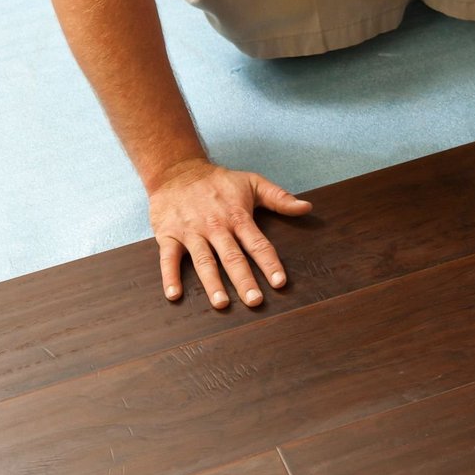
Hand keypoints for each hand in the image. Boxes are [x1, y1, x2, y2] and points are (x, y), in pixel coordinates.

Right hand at [148, 158, 312, 307]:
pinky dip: (169, 276)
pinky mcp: (168, 234)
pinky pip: (168, 257)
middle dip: (244, 280)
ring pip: (203, 260)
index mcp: (237, 216)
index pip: (258, 244)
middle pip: (232, 257)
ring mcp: (191, 231)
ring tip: (221, 304)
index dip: (270, 263)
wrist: (176, 170)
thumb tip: (307, 207)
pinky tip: (174, 295)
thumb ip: (279, 198)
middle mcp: (215, 226)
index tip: (280, 282)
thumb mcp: (252, 182)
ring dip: (212, 283)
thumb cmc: (219, 181)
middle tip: (255, 301)